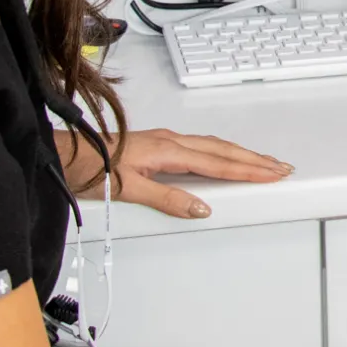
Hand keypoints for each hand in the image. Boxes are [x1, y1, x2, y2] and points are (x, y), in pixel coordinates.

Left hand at [62, 128, 292, 218]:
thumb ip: (168, 199)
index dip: (248, 169)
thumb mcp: (129, 189)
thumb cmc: (90, 167)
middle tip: (280, 166)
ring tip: (261, 161)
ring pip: (213, 146)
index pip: (218, 162)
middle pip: (223, 150)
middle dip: (254, 159)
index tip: (272, 173)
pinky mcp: (158, 143)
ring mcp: (165, 140)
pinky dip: (221, 151)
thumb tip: (201, 206)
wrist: (65, 152)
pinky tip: (223, 156)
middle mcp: (170, 141)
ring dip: (240, 153)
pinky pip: (200, 145)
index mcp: (168, 150)